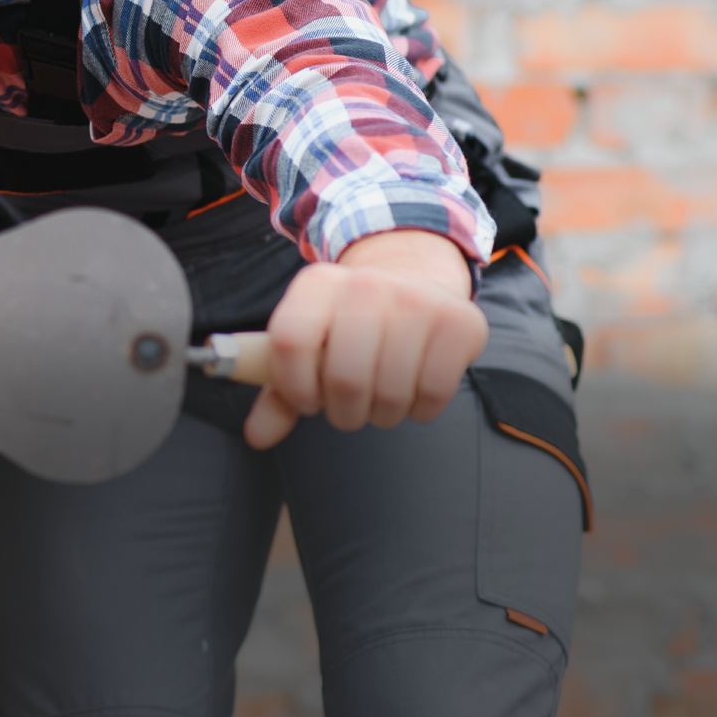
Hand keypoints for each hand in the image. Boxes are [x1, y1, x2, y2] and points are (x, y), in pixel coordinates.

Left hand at [243, 229, 487, 450]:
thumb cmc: (350, 325)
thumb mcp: (310, 344)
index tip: (306, 398)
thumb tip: (257, 435)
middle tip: (348, 403)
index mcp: (318, 283)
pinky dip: (419, 408)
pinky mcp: (460, 323)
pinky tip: (414, 384)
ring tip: (380, 393)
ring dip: (381, 413)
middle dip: (343, 412)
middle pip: (344, 379)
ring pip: (390, 395)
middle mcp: (368, 284)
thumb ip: (279, 391)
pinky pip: (432, 395)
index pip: (289, 342)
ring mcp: (418, 301)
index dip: (292, 387)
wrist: (414, 281)